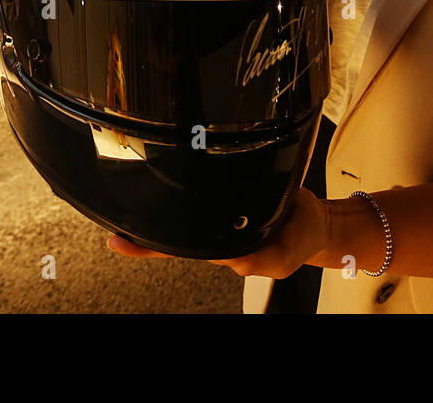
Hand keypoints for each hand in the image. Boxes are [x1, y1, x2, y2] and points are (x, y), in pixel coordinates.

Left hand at [106, 187, 331, 278]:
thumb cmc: (297, 242)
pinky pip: (204, 187)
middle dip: (143, 228)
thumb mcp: (282, 261)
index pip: (176, 248)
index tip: (120, 242)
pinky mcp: (231, 188)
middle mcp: (215, 230)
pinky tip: (174, 170)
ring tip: (130, 199)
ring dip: (161, 202)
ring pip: (185, 207)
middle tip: (114, 227)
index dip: (147, 247)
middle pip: (172, 227)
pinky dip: (188, 180)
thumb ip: (259, 262)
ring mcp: (220, 211)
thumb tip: (237, 261)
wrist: (318, 221)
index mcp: (221, 248)